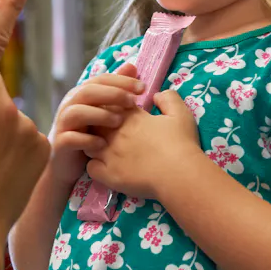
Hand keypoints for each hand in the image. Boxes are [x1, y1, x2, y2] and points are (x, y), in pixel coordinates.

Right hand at [49, 63, 143, 186]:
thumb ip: (116, 88)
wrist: (69, 164)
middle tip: (133, 102)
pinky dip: (88, 140)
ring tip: (119, 122)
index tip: (143, 88)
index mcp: (82, 93)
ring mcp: (63, 123)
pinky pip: (71, 138)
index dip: (122, 81)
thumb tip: (132, 66)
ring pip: (77, 112)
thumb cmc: (91, 133)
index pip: (102, 79)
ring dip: (100, 115)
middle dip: (113, 94)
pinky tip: (103, 145)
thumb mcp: (105, 109)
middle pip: (89, 91)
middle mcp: (70, 104)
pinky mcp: (60, 143)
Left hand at [86, 91, 204, 199]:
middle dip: (99, 125)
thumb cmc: (181, 143)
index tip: (120, 116)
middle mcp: (115, 133)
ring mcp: (109, 154)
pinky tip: (104, 168)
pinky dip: (95, 167)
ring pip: (89, 144)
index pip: (111, 105)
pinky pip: (90, 168)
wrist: (179, 174)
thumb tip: (157, 94)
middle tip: (111, 132)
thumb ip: (168, 98)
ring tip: (106, 150)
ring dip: (94, 144)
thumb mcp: (181, 114)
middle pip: (95, 122)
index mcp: (131, 118)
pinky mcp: (108, 175)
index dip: (112, 109)